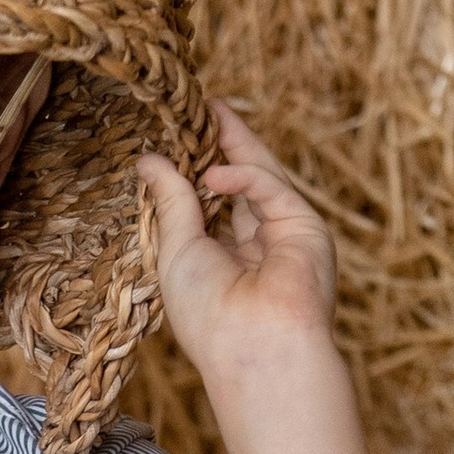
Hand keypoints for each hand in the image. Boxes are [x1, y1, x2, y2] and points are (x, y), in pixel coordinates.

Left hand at [138, 102, 337, 376]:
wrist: (253, 347)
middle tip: (203, 106)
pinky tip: (214, 175)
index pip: (213, 202)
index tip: (179, 136)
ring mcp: (285, 234)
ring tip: (208, 112)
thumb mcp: (175, 249)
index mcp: (226, 257)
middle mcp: (258, 244)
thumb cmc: (208, 315)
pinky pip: (270, 187)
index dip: (198, 168)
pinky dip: (242, 177)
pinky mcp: (305, 226)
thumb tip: (149, 160)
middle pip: (241, 182)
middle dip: (223, 144)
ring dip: (235, 143)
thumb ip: (171, 200)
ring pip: (261, 176)